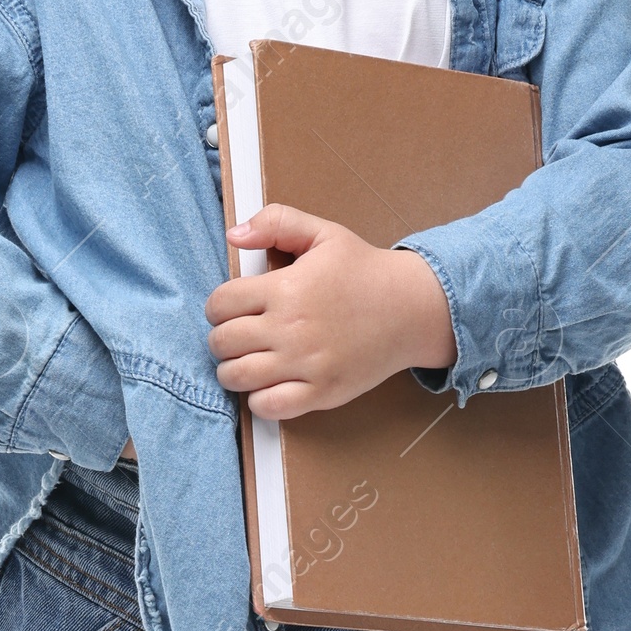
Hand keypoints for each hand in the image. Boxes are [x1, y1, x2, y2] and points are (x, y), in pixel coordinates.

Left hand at [206, 204, 455, 421]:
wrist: (412, 308)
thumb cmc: (365, 271)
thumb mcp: (323, 234)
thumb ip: (276, 222)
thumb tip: (234, 235)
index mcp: (286, 288)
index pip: (219, 304)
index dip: (218, 306)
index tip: (231, 308)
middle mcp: (291, 328)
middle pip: (222, 342)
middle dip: (222, 338)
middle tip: (239, 334)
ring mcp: (306, 364)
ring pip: (236, 377)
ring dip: (233, 370)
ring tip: (248, 360)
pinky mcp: (322, 392)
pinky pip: (268, 407)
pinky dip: (259, 400)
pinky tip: (269, 384)